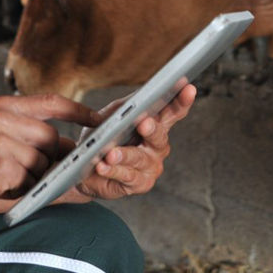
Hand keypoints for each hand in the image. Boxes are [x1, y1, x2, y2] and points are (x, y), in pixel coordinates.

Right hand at [0, 94, 101, 215]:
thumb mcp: (0, 146)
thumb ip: (37, 147)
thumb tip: (78, 161)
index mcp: (4, 106)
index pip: (52, 101)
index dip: (79, 110)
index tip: (98, 121)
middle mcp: (3, 115)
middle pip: (52, 136)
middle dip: (50, 159)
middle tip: (31, 174)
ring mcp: (1, 136)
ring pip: (43, 158)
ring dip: (34, 176)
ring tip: (8, 180)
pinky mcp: (0, 159)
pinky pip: (31, 176)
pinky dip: (22, 187)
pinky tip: (1, 186)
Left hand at [72, 79, 196, 201]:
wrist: (85, 167)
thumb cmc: (103, 137)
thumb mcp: (113, 115)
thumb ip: (127, 105)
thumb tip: (139, 95)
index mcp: (156, 124)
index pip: (173, 111)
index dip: (182, 100)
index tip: (188, 88)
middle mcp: (158, 145)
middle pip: (159, 135)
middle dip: (152, 129)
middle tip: (144, 123)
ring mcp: (151, 166)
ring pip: (140, 158)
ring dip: (125, 154)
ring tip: (111, 153)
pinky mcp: (140, 183)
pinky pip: (127, 176)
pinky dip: (113, 170)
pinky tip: (103, 166)